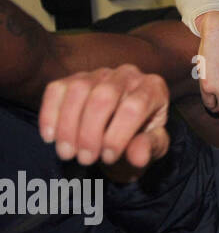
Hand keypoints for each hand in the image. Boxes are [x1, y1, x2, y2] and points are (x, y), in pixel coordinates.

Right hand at [39, 65, 169, 178]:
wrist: (123, 130)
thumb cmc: (142, 137)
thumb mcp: (154, 145)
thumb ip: (149, 147)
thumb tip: (138, 156)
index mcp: (153, 88)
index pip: (134, 107)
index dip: (118, 135)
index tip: (108, 157)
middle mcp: (128, 74)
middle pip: (104, 96)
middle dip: (90, 132)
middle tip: (85, 159)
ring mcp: (100, 73)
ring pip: (78, 90)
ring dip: (68, 126)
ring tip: (68, 153)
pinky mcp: (74, 78)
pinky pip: (57, 89)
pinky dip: (50, 114)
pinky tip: (50, 138)